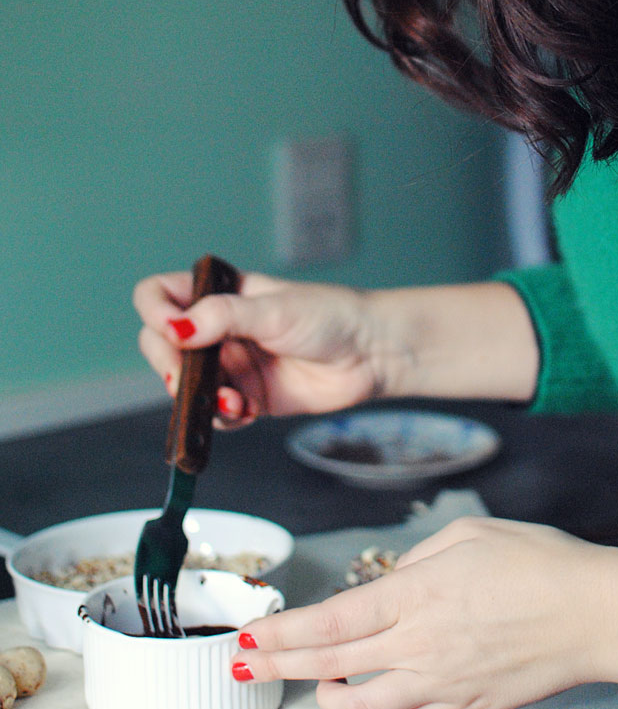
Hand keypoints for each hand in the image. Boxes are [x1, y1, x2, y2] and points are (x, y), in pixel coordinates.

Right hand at [133, 269, 383, 426]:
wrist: (371, 354)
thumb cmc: (331, 316)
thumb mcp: (274, 309)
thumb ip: (222, 316)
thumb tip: (174, 327)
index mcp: (220, 293)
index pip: (159, 295)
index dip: (155, 311)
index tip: (172, 329)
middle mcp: (219, 328)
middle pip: (160, 344)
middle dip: (169, 364)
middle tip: (188, 376)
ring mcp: (231, 364)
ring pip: (184, 384)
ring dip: (197, 396)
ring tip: (232, 400)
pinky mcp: (247, 397)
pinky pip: (213, 413)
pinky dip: (221, 416)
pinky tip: (246, 410)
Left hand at [232, 516, 617, 708]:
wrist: (595, 612)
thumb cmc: (542, 563)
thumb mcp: (469, 534)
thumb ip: (418, 558)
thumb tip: (395, 580)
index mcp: (417, 595)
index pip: (330, 621)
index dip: (282, 633)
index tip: (250, 636)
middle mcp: (420, 645)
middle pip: (331, 664)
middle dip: (279, 665)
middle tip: (245, 665)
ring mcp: (442, 683)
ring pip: (363, 708)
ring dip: (327, 698)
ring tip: (315, 685)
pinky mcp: (466, 707)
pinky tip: (376, 704)